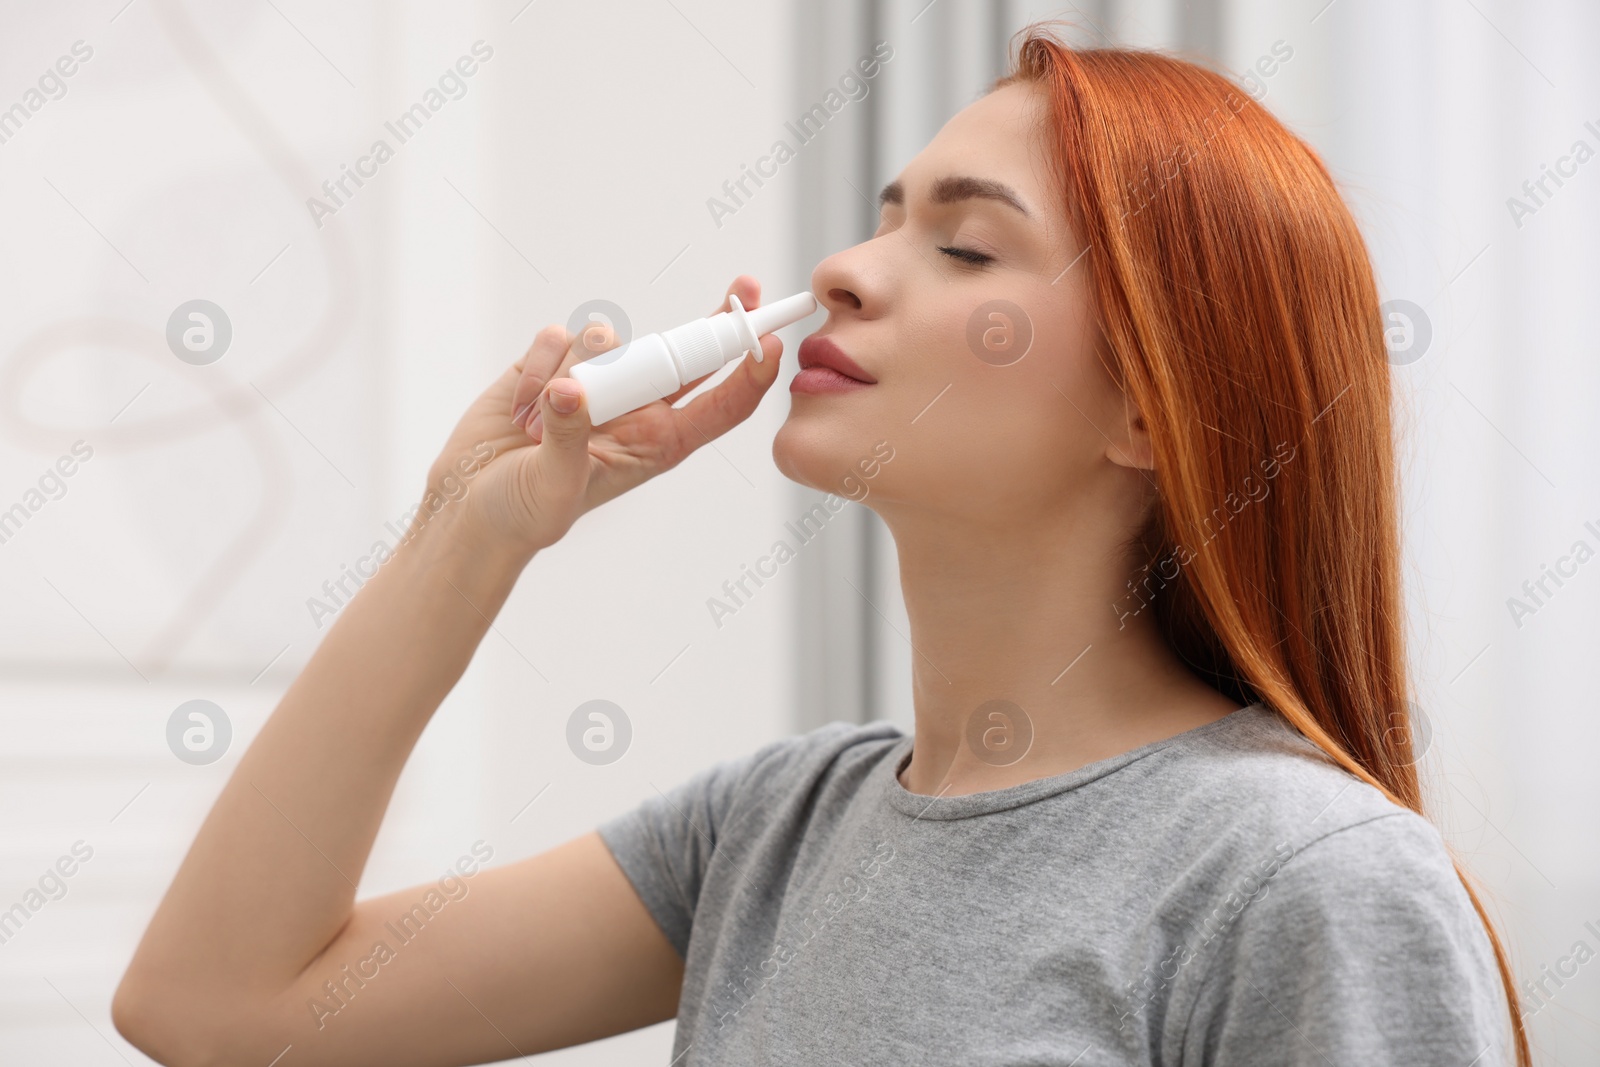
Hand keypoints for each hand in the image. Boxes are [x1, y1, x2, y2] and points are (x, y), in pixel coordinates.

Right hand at [421, 275, 786, 557]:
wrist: (468, 502)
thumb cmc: (524, 512)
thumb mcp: (554, 489)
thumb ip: (567, 440)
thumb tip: (572, 390)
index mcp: (659, 443)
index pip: (721, 405)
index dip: (752, 371)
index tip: (773, 339)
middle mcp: (637, 406)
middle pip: (689, 352)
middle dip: (718, 318)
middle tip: (746, 286)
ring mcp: (597, 379)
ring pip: (609, 339)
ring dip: (573, 371)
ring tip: (537, 426)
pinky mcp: (553, 362)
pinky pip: (558, 336)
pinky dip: (537, 367)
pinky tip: (518, 410)